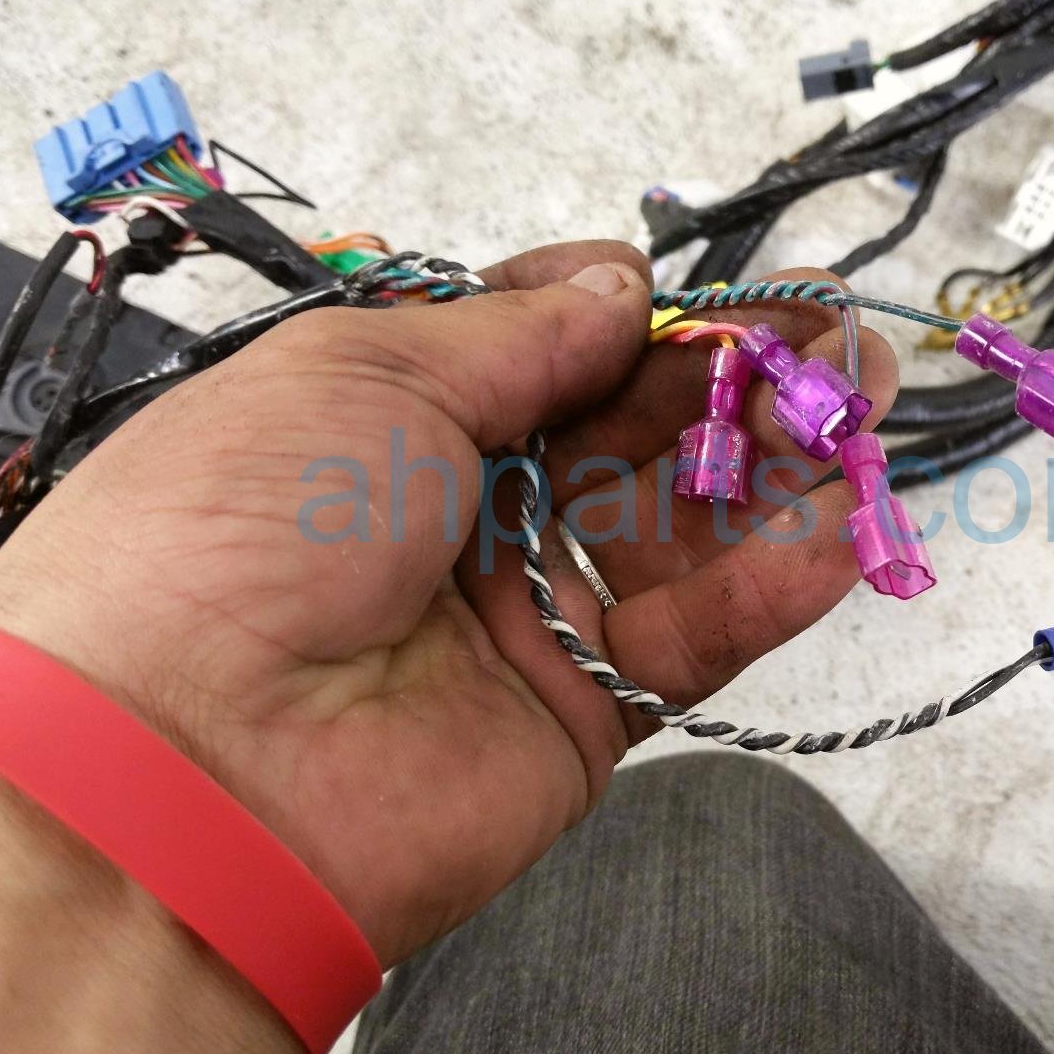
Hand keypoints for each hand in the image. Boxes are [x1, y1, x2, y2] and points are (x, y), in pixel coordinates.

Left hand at [0, 240, 898, 964]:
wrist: (193, 767)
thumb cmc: (248, 524)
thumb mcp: (369, 375)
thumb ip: (516, 334)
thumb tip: (618, 286)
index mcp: (389, 417)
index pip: (534, 349)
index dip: (616, 314)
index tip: (680, 290)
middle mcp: (463, 511)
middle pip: (625, 432)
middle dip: (727, 378)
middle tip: (831, 336)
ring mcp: (527, 612)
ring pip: (676, 528)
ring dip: (771, 470)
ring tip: (861, 413)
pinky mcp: (580, 710)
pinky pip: (690, 638)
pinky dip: (767, 586)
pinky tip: (834, 531)